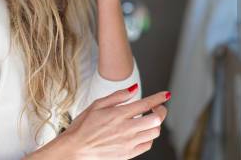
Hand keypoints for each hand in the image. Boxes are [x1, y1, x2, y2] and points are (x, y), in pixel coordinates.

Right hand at [26, 86, 168, 159]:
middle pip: (156, 119)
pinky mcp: (127, 155)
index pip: (146, 104)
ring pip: (154, 133)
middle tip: (157, 107)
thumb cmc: (82, 127)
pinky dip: (149, 137)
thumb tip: (134, 88)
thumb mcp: (97, 105)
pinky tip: (142, 132)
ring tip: (148, 119)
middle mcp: (126, 129)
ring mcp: (128, 143)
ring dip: (155, 124)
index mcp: (118, 115)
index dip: (159, 98)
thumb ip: (117, 96)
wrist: (74, 151)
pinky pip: (147, 145)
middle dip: (161, 110)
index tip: (166, 95)